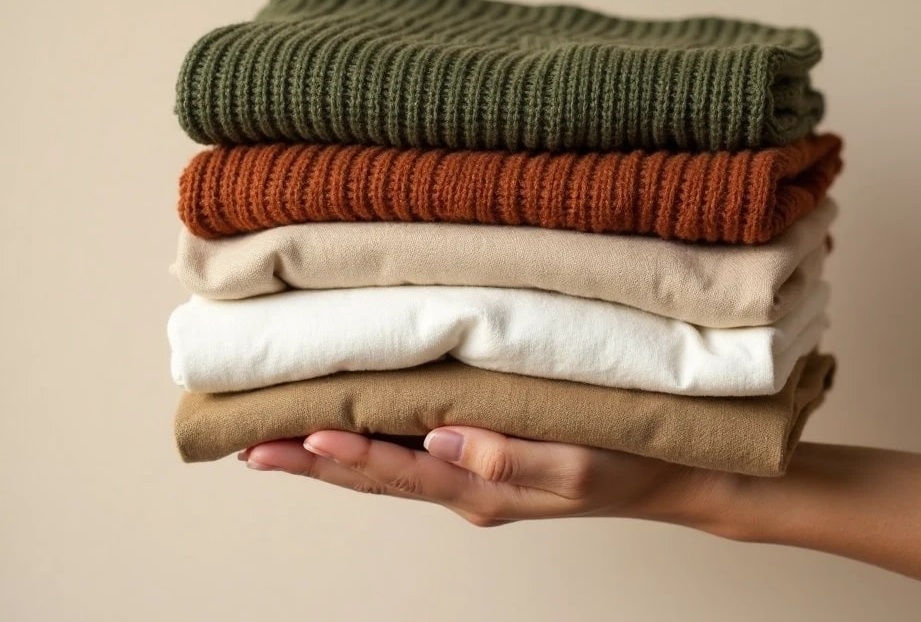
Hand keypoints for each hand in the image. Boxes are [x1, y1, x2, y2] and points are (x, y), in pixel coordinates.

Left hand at [241, 428, 730, 528]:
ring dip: (331, 454)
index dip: (345, 453)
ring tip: (278, 442)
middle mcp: (467, 486)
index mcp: (484, 488)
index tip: (295, 435)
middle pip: (376, 473)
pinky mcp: (485, 461)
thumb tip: (441, 440)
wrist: (668, 477)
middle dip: (313, 460)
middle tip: (253, 446)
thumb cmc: (627, 463)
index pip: (399, 470)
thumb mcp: (576, 464)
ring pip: (387, 466)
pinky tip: (349, 431)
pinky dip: (371, 444)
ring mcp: (473, 477)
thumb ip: (508, 456)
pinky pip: (414, 455)